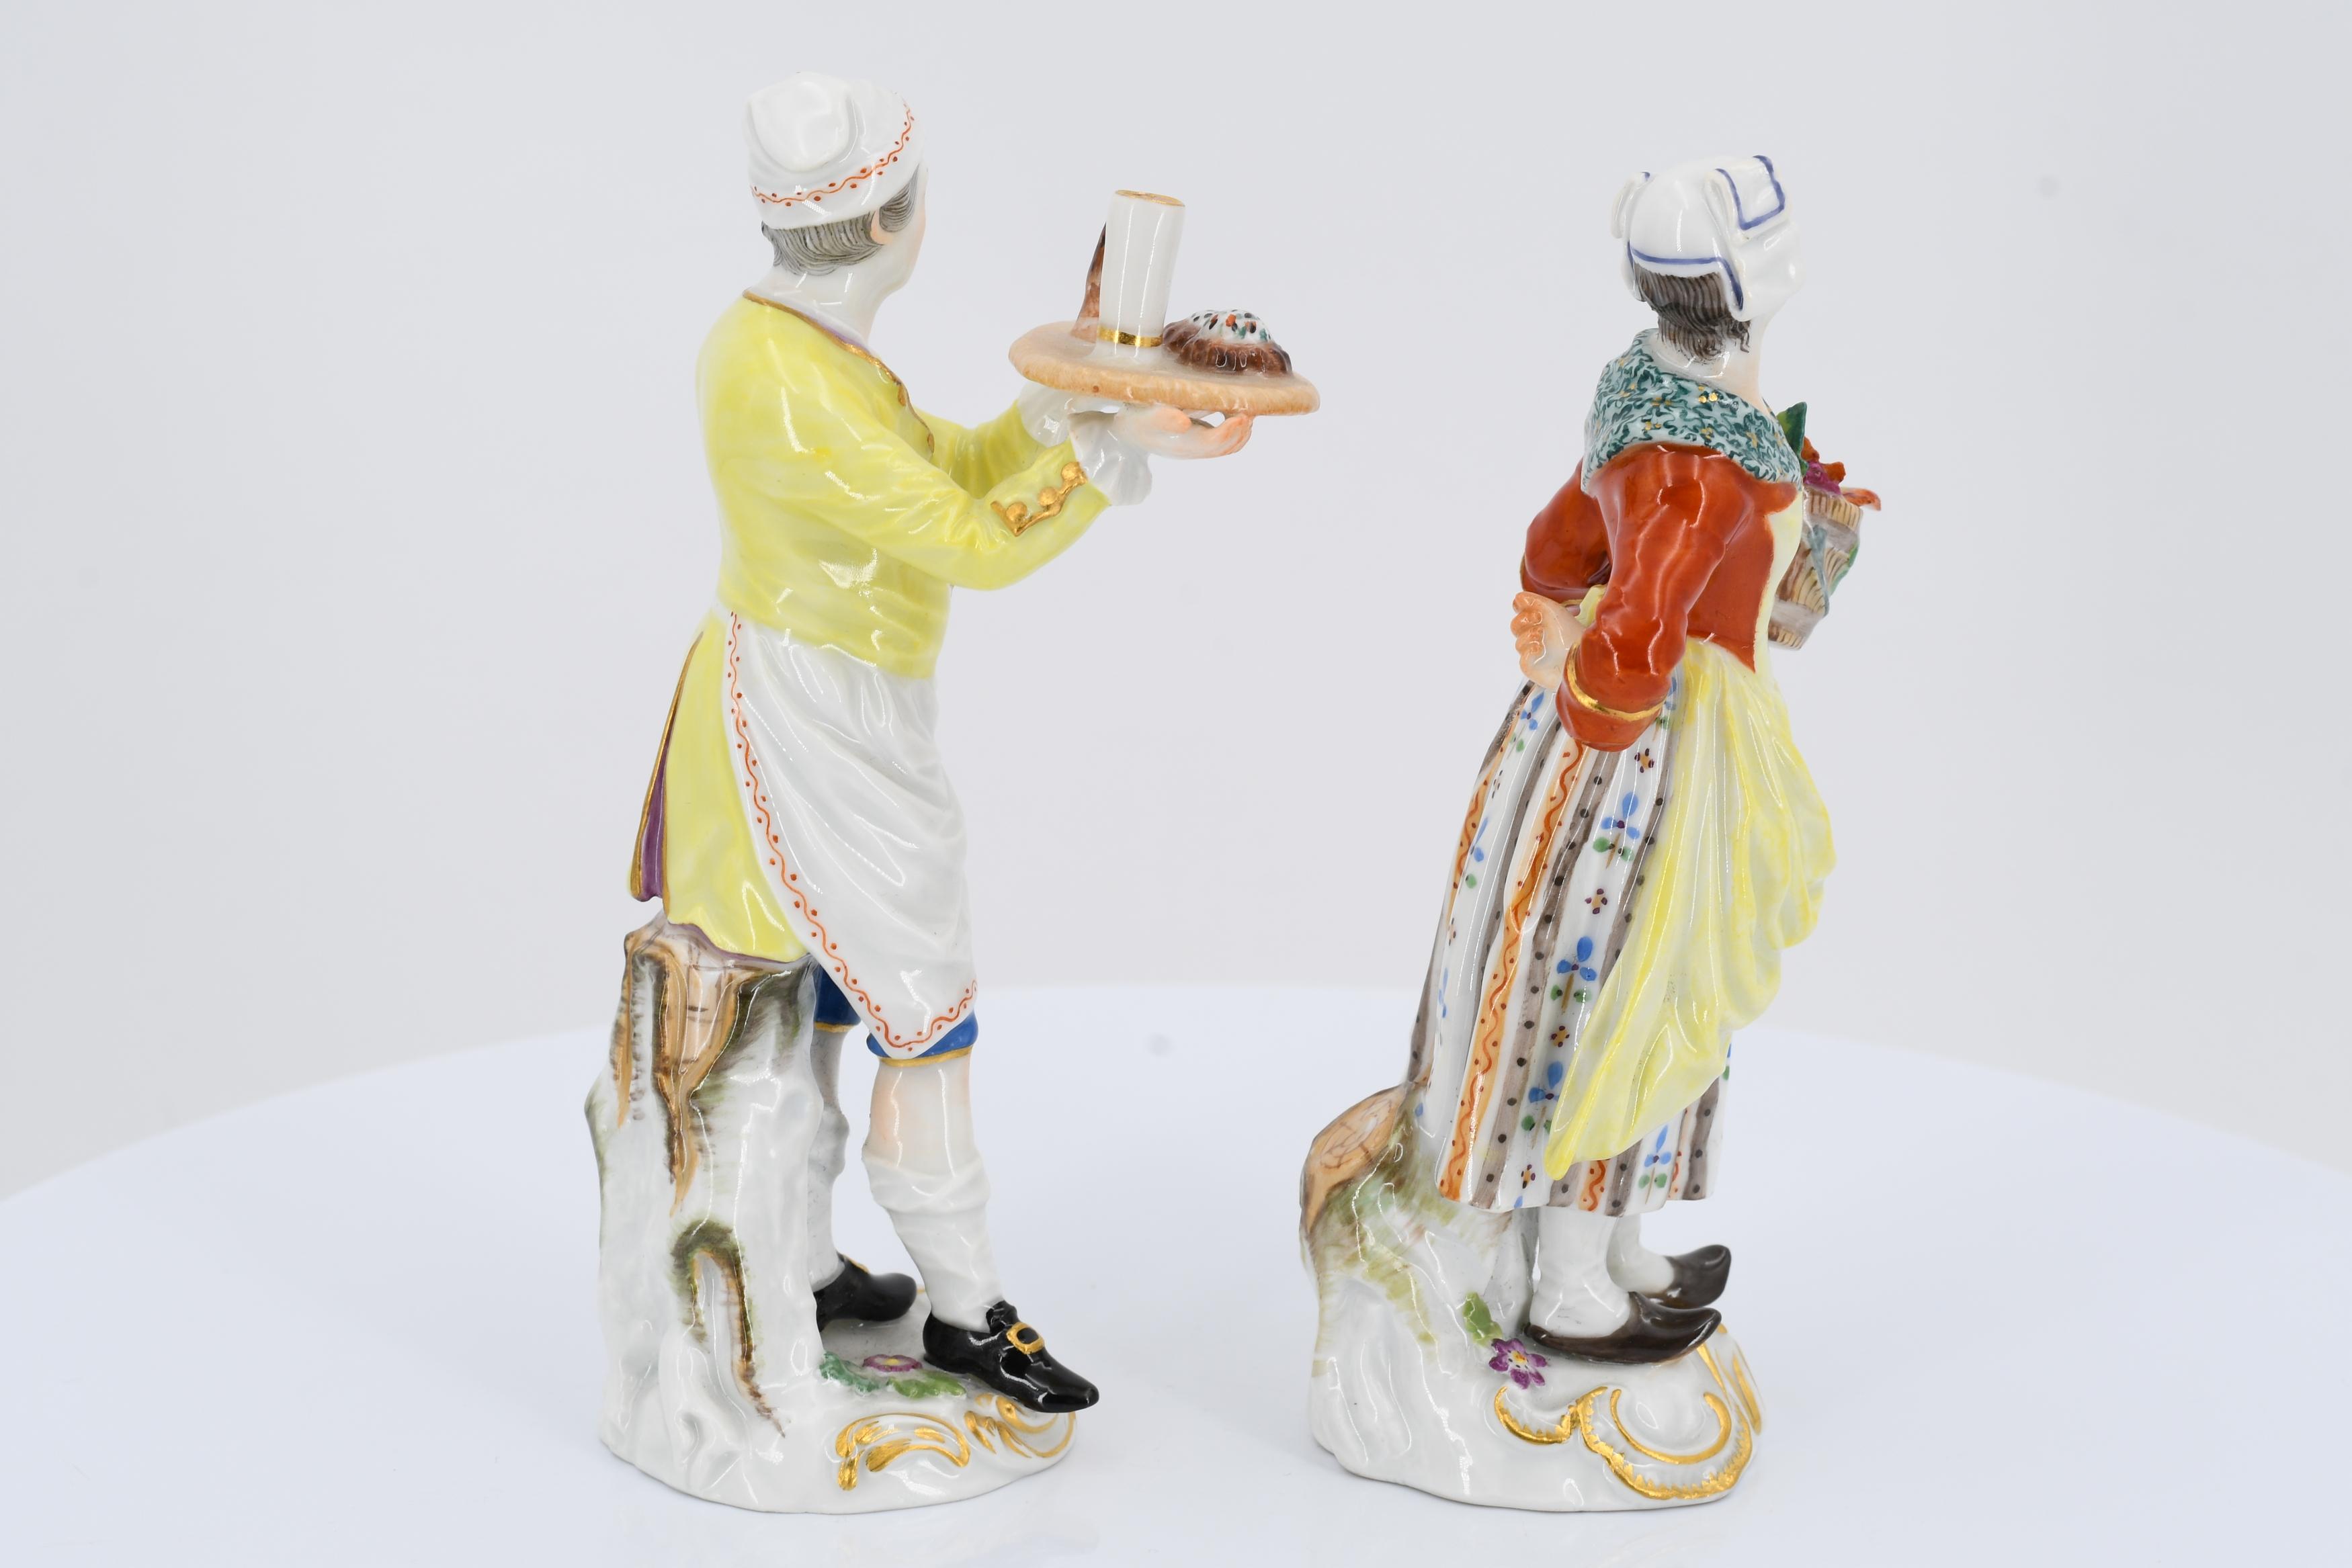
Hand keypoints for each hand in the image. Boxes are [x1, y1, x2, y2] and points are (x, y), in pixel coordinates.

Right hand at [1109, 403, 1253, 458]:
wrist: (1127, 434)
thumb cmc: (1136, 421)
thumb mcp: (1144, 417)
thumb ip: (1163, 418)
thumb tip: (1183, 423)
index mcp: (1183, 445)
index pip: (1212, 443)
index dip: (1229, 432)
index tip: (1242, 415)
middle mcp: (1194, 450)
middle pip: (1226, 448)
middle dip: (1242, 431)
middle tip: (1250, 408)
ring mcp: (1199, 447)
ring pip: (1229, 447)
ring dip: (1242, 431)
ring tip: (1248, 409)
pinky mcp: (1201, 439)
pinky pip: (1225, 441)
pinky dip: (1236, 429)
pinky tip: (1238, 411)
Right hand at [1510, 591, 1578, 687]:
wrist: (1581, 655)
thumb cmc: (1571, 632)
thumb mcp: (1554, 610)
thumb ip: (1534, 601)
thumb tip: (1517, 597)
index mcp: (1541, 622)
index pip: (1519, 613)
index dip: (1523, 610)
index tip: (1535, 611)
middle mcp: (1536, 637)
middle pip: (1515, 626)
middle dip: (1526, 621)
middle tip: (1540, 622)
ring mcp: (1533, 653)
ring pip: (1519, 642)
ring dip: (1531, 636)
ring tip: (1544, 638)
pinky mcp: (1533, 668)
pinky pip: (1522, 659)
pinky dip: (1530, 652)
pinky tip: (1541, 650)